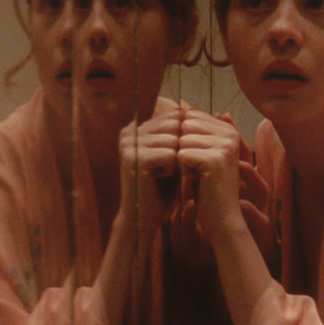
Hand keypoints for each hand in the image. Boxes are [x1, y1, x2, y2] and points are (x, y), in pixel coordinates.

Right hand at [118, 106, 182, 249]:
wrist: (145, 216)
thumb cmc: (162, 187)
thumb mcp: (173, 154)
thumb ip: (179, 132)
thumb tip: (194, 108)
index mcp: (137, 127)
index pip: (175, 115)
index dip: (186, 135)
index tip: (180, 156)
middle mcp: (130, 131)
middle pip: (175, 124)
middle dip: (182, 146)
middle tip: (173, 167)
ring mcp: (129, 143)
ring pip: (174, 139)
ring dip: (178, 159)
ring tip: (163, 173)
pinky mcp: (133, 158)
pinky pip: (170, 154)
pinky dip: (172, 169)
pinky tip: (159, 179)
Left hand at [177, 109, 244, 243]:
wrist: (222, 220)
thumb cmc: (208, 189)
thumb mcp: (203, 154)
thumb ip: (197, 130)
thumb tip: (185, 105)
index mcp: (229, 130)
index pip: (190, 117)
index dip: (184, 139)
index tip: (196, 159)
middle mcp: (230, 134)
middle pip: (184, 126)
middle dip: (182, 148)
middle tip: (197, 169)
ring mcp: (225, 146)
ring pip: (181, 140)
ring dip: (182, 160)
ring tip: (199, 175)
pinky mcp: (215, 159)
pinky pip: (180, 155)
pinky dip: (183, 171)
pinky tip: (198, 182)